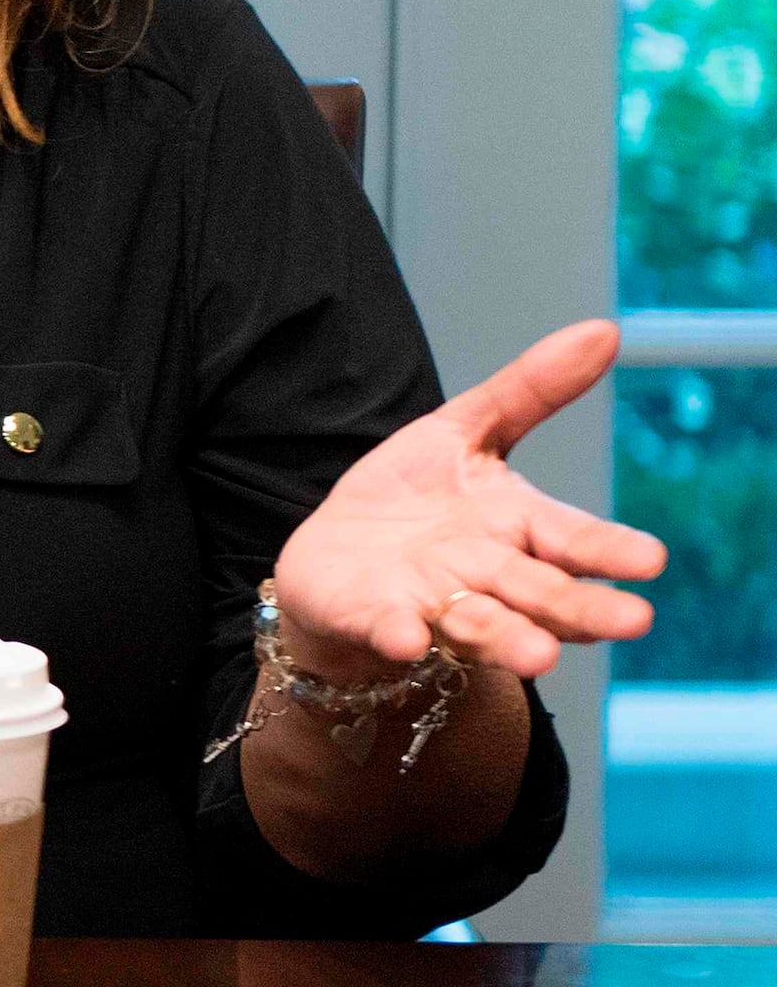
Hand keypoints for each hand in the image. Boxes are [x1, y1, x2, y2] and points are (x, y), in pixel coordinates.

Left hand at [273, 319, 667, 677]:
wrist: (337, 558)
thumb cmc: (415, 496)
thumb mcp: (465, 430)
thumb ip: (532, 390)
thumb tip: (606, 330)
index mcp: (517, 528)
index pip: (572, 539)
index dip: (607, 550)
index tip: (649, 558)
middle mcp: (486, 575)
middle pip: (541, 593)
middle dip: (580, 607)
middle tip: (629, 621)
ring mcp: (432, 601)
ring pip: (479, 624)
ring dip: (508, 638)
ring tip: (539, 655)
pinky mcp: (374, 618)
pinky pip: (388, 628)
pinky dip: (397, 632)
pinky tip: (403, 636)